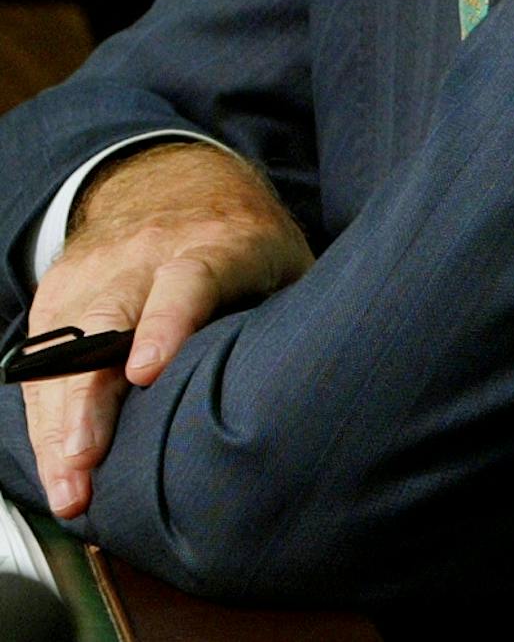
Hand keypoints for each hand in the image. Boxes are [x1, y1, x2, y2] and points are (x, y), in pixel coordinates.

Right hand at [23, 141, 312, 516]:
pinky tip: (59, 466)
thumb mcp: (287, 265)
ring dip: (60, 426)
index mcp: (220, 245)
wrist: (175, 182)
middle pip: (106, 323)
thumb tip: (312, 393)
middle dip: (90, 399)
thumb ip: (292, 316)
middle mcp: (146, 254)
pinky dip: (47, 418)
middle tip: (85, 463)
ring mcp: (96, 273)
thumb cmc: (246, 244)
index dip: (168, 324)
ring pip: (63, 351)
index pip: (190, 279)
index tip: (146, 371)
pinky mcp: (59, 293)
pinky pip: (42, 361)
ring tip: (69, 490)